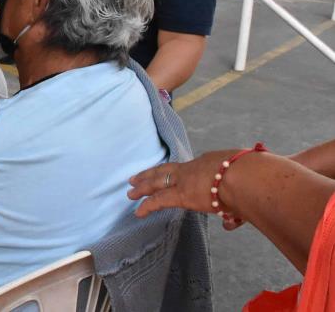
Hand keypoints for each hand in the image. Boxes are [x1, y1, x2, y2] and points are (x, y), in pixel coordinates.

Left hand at [127, 150, 241, 221]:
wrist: (249, 178)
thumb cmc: (256, 180)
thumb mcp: (249, 189)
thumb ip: (238, 211)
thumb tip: (231, 224)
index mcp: (213, 162)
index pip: (192, 169)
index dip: (180, 173)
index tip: (172, 176)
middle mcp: (196, 167)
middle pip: (168, 170)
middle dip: (152, 174)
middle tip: (136, 177)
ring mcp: (187, 179)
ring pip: (158, 181)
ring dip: (143, 186)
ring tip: (130, 190)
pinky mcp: (182, 194)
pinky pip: (159, 200)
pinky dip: (148, 205)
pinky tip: (138, 210)